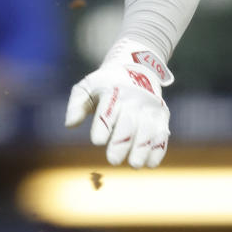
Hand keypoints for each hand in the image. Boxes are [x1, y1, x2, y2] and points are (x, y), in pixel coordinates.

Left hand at [65, 39, 172, 168]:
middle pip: (127, 124)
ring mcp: (149, 108)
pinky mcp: (162, 115)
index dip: (103, 127)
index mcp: (113, 92)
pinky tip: (150, 163)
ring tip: (134, 164)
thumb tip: (70, 124)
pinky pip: (162, 133)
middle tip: (113, 160)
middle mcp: (133, 100)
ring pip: (147, 130)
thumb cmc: (105, 84)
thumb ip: (76, 105)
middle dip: (121, 143)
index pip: (107, 111)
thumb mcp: (87, 87)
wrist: (136, 67)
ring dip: (142, 148)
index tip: (97, 141)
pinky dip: (158, 149)